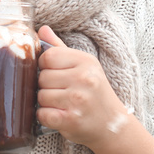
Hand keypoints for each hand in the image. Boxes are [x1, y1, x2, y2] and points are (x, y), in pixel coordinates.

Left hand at [36, 25, 129, 149]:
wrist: (112, 125)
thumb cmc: (94, 93)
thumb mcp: (83, 66)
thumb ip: (60, 48)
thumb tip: (42, 29)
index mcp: (85, 61)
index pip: (48, 56)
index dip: (44, 66)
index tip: (55, 74)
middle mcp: (83, 78)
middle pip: (42, 77)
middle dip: (45, 87)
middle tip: (61, 92)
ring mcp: (78, 100)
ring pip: (40, 96)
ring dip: (46, 103)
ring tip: (61, 104)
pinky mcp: (71, 120)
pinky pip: (42, 114)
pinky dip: (46, 117)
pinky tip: (58, 116)